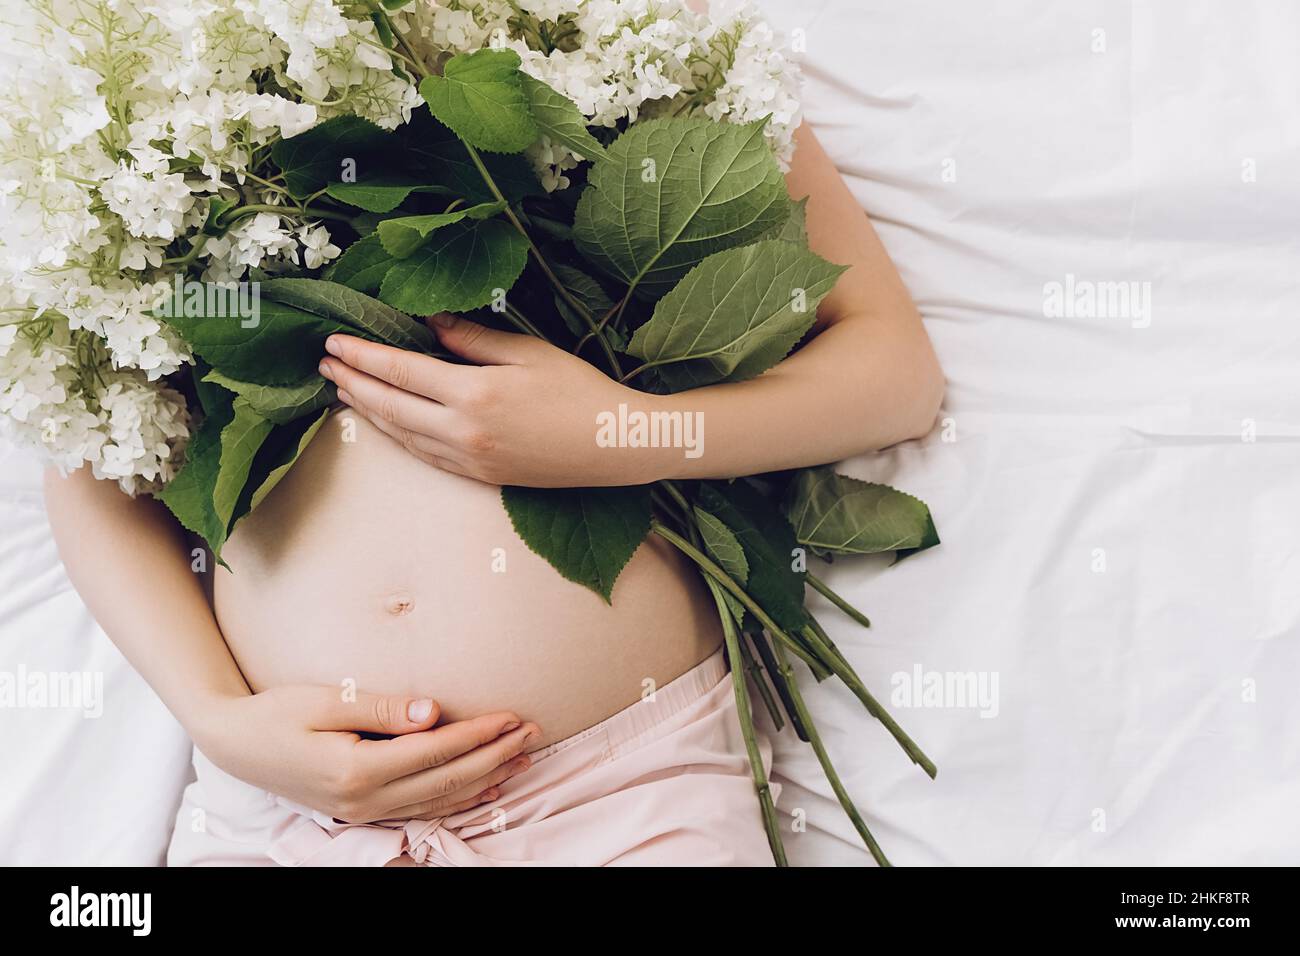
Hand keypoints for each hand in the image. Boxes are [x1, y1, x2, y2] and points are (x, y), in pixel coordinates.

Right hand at [194, 687, 540, 822]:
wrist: (232, 744)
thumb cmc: (276, 713)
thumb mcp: (325, 700)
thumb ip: (381, 708)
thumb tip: (434, 711)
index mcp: (356, 769)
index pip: (435, 752)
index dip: (478, 735)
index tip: (511, 717)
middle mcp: (363, 799)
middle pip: (446, 781)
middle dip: (494, 757)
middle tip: (531, 733)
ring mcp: (362, 811)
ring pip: (439, 801)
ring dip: (484, 779)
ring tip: (521, 759)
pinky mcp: (360, 811)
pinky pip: (421, 809)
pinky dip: (457, 799)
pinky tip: (482, 788)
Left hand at [317, 314, 664, 486]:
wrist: (614, 445)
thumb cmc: (580, 391)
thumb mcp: (529, 352)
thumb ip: (473, 339)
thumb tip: (429, 324)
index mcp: (474, 393)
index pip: (401, 370)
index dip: (364, 355)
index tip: (334, 341)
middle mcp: (463, 431)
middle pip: (390, 406)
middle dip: (353, 383)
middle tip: (325, 365)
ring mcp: (470, 459)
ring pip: (402, 435)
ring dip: (369, 412)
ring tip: (345, 391)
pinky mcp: (480, 476)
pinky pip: (425, 455)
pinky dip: (398, 436)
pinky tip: (387, 423)